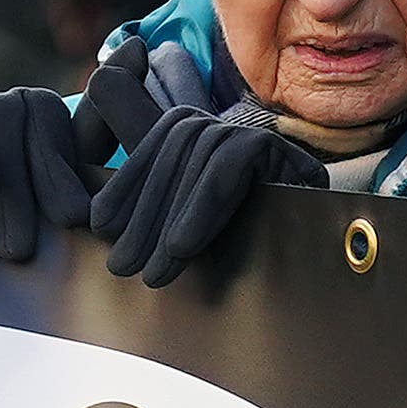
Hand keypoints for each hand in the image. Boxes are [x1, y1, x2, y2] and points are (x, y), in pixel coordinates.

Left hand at [88, 98, 321, 285]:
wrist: (313, 280)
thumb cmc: (239, 257)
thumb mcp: (180, 227)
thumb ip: (144, 197)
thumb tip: (93, 194)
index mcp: (201, 138)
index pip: (153, 145)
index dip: (124, 185)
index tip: (99, 228)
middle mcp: (228, 127)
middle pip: (175, 147)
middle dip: (144, 211)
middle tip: (123, 267)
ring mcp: (256, 135)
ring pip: (200, 155)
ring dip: (170, 219)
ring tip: (153, 271)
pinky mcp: (280, 149)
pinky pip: (232, 165)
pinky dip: (203, 204)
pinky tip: (182, 245)